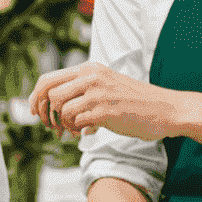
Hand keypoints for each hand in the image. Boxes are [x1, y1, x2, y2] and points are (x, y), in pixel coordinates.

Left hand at [29, 62, 186, 142]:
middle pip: (49, 92)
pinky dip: (76, 130)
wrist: (166, 109)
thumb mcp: (108, 86)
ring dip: (63, 124)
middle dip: (46, 113)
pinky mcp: (105, 110)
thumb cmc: (136, 102)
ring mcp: (98, 93)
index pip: (49, 78)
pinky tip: (87, 132)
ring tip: (74, 130)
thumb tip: (59, 111)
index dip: (36, 96)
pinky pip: (76, 121)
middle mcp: (92, 77)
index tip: (35, 111)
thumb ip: (84, 92)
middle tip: (52, 127)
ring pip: (61, 107)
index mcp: (90, 69)